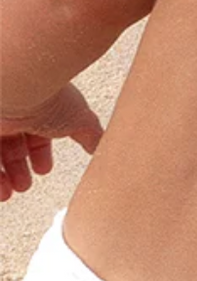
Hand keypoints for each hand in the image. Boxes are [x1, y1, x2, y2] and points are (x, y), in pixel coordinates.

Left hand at [0, 85, 103, 199]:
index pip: (33, 134)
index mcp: (35, 109)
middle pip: (10, 147)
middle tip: (23, 186)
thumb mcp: (80, 119)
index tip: (43, 169)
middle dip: (18, 171)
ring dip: (1, 178)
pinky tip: (0, 188)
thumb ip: (91, 136)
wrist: (18, 87)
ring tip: (8, 194)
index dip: (39, 154)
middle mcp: (10, 113)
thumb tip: (102, 147)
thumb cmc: (49, 95)